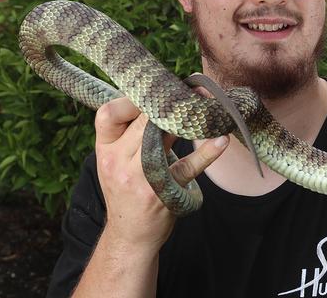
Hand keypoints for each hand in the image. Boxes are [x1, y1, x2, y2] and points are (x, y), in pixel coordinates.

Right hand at [94, 97, 228, 251]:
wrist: (131, 235)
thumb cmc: (127, 189)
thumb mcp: (117, 161)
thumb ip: (132, 133)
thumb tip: (162, 96)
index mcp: (105, 151)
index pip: (108, 114)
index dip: (131, 100)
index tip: (155, 92)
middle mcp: (118, 163)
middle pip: (143, 122)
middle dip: (169, 103)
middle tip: (191, 89)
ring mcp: (141, 178)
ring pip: (164, 137)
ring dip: (189, 120)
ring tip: (208, 105)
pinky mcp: (164, 191)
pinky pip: (189, 166)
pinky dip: (208, 152)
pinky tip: (221, 139)